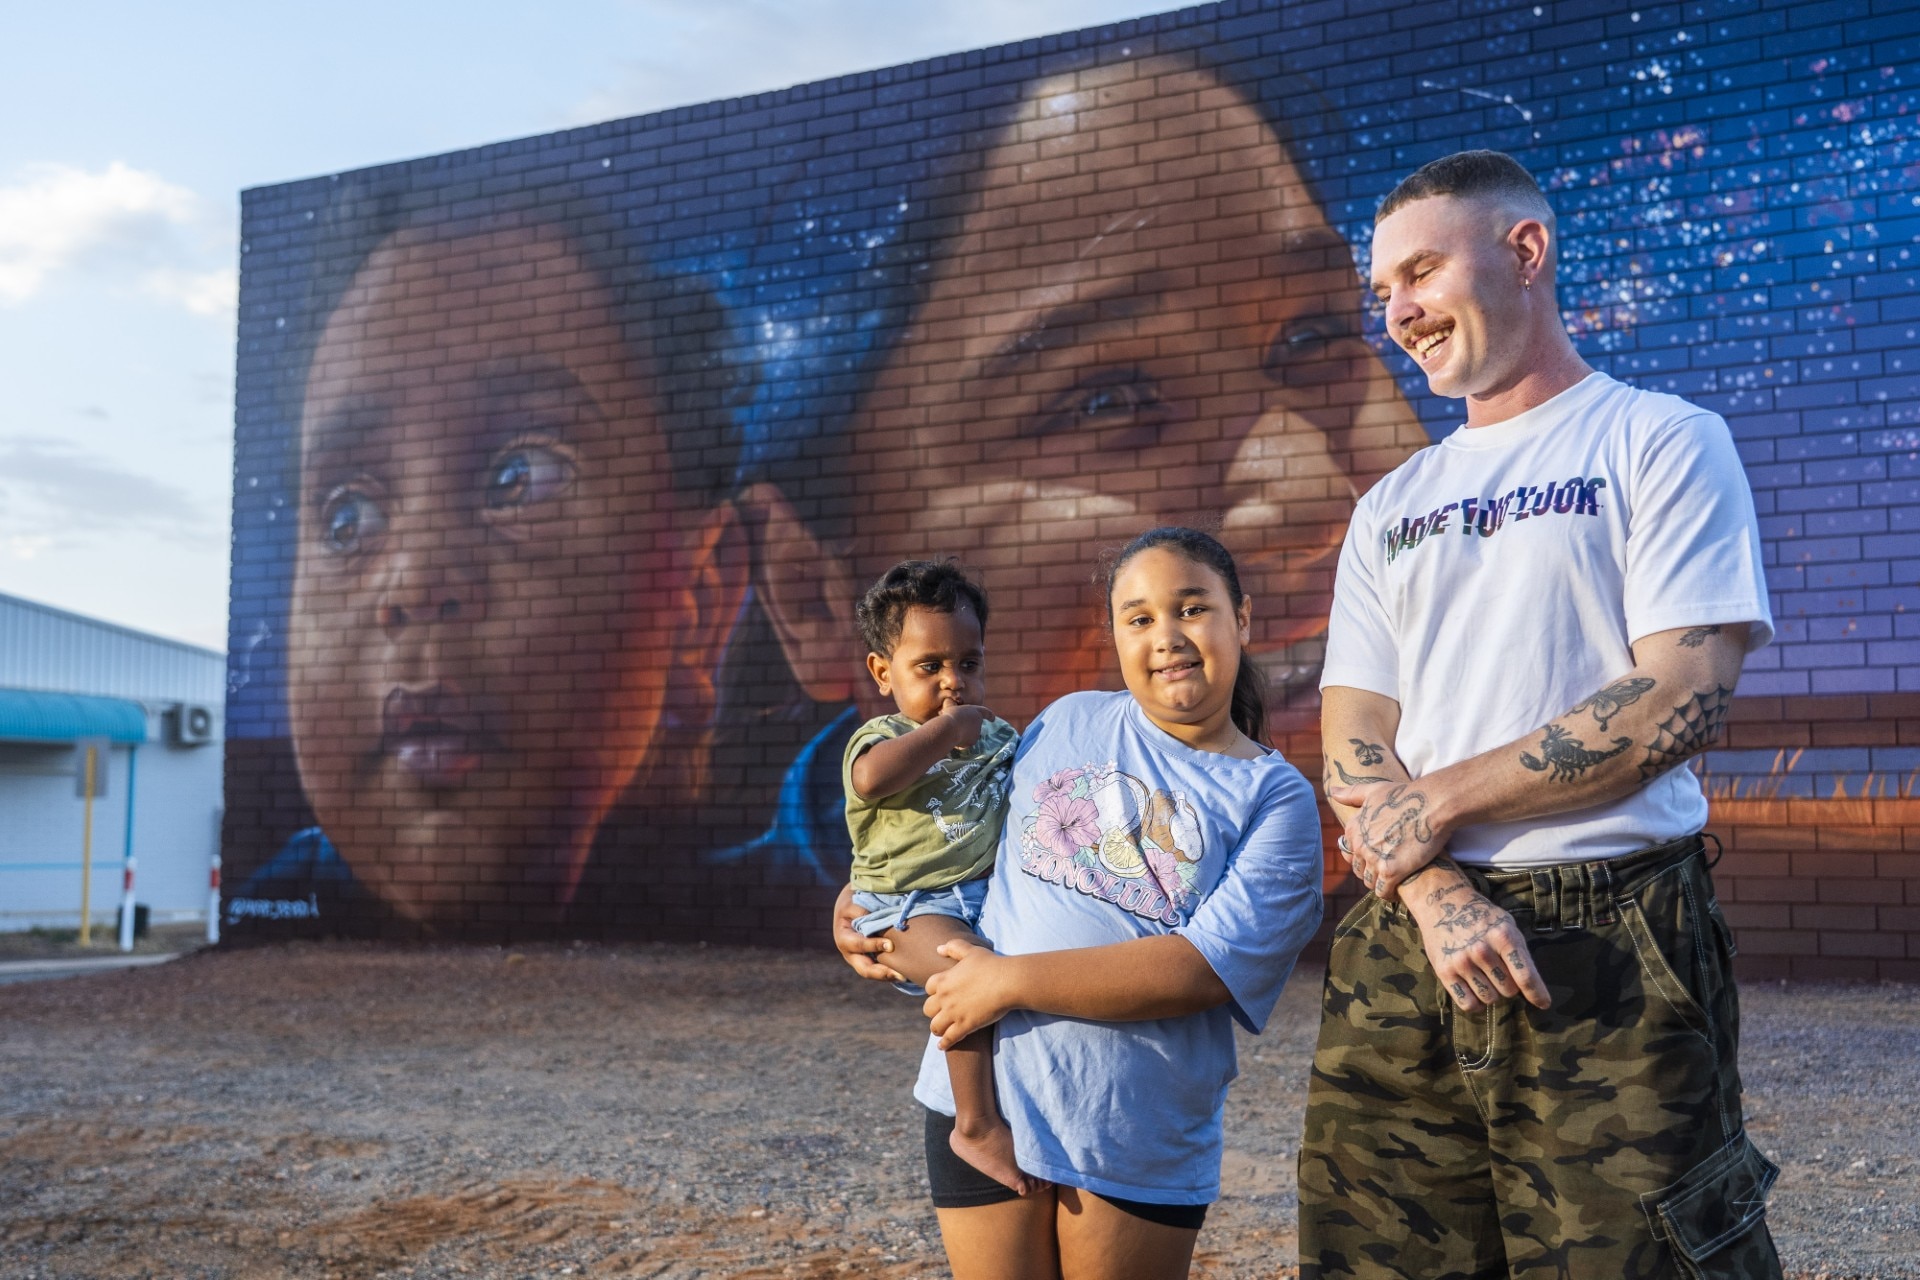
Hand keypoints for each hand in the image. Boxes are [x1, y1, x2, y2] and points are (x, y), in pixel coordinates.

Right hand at [831, 884, 902, 982]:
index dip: (873, 945)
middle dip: (881, 973)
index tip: (890, 945)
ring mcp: (861, 959)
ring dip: (888, 976)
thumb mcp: (852, 904)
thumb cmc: (852, 903)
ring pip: (874, 973)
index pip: (859, 945)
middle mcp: (851, 954)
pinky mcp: (871, 960)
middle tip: (899, 974)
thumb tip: (877, 921)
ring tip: (905, 977)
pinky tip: (906, 974)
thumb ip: (861, 912)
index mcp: (844, 938)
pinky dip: (891, 972)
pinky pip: (880, 969)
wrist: (852, 905)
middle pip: (864, 969)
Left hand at [923, 937, 1014, 1048]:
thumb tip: (938, 948)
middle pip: (928, 1009)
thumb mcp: (971, 950)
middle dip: (933, 1012)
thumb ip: (953, 947)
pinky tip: (943, 1046)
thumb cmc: (992, 964)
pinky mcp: (965, 1026)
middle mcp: (944, 997)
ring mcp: (954, 1013)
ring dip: (938, 1029)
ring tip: (942, 1031)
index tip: (940, 995)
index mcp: (944, 979)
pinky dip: (945, 1044)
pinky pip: (949, 1039)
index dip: (934, 992)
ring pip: (935, 1026)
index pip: (928, 988)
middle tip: (941, 1014)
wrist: (1008, 981)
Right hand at [940, 703, 992, 749]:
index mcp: (976, 711)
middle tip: (956, 725)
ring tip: (953, 731)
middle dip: (967, 726)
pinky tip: (954, 738)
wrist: (949, 729)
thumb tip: (950, 704)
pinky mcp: (972, 742)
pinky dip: (960, 741)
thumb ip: (953, 706)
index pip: (986, 713)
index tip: (993, 719)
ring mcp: (977, 733)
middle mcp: (979, 722)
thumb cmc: (949, 716)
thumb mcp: (950, 706)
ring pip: (969, 734)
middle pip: (974, 725)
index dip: (989, 715)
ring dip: (962, 733)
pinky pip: (965, 742)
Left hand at [1326, 778, 1448, 902]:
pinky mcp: (1390, 871)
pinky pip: (1383, 892)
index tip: (1378, 857)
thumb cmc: (1407, 796)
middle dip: (1372, 871)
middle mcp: (1359, 845)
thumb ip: (1352, 794)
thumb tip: (1334, 793)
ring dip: (1381, 883)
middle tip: (1390, 870)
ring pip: (1370, 882)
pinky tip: (1400, 890)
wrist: (1432, 804)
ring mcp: (1373, 859)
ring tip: (1396, 880)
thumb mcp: (1375, 790)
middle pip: (1359, 869)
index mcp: (1353, 828)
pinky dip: (1390, 894)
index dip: (1364, 857)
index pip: (1350, 853)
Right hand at [1404, 876, 1550, 1012]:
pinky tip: (1474, 990)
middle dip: (1508, 985)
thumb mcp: (1506, 925)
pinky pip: (1468, 1004)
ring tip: (1485, 977)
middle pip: (1508, 990)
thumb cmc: (1480, 916)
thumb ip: (1518, 952)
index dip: (1537, 993)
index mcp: (1503, 936)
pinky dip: (1475, 1003)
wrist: (1442, 903)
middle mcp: (1482, 950)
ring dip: (1491, 993)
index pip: (1525, 975)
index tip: (1544, 1004)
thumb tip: (1531, 987)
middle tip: (1499, 972)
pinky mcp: (1444, 971)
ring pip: (1489, 998)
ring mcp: (1462, 961)